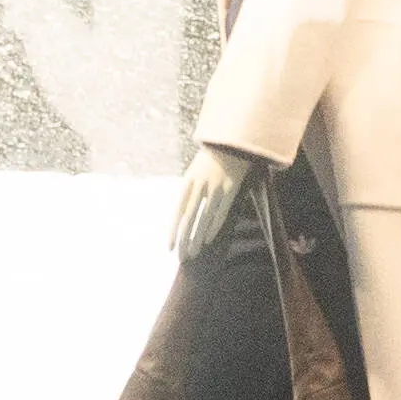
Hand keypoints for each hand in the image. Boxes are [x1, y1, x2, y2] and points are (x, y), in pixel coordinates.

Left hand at [170, 144, 261, 259]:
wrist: (230, 142)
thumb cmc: (210, 161)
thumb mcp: (193, 173)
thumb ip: (188, 193)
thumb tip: (181, 216)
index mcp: (188, 183)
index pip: (178, 212)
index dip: (173, 231)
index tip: (170, 247)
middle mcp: (199, 186)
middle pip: (189, 219)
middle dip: (184, 240)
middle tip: (181, 258)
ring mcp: (215, 188)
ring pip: (203, 219)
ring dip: (197, 239)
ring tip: (193, 254)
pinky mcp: (230, 189)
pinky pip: (221, 213)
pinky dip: (213, 228)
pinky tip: (207, 240)